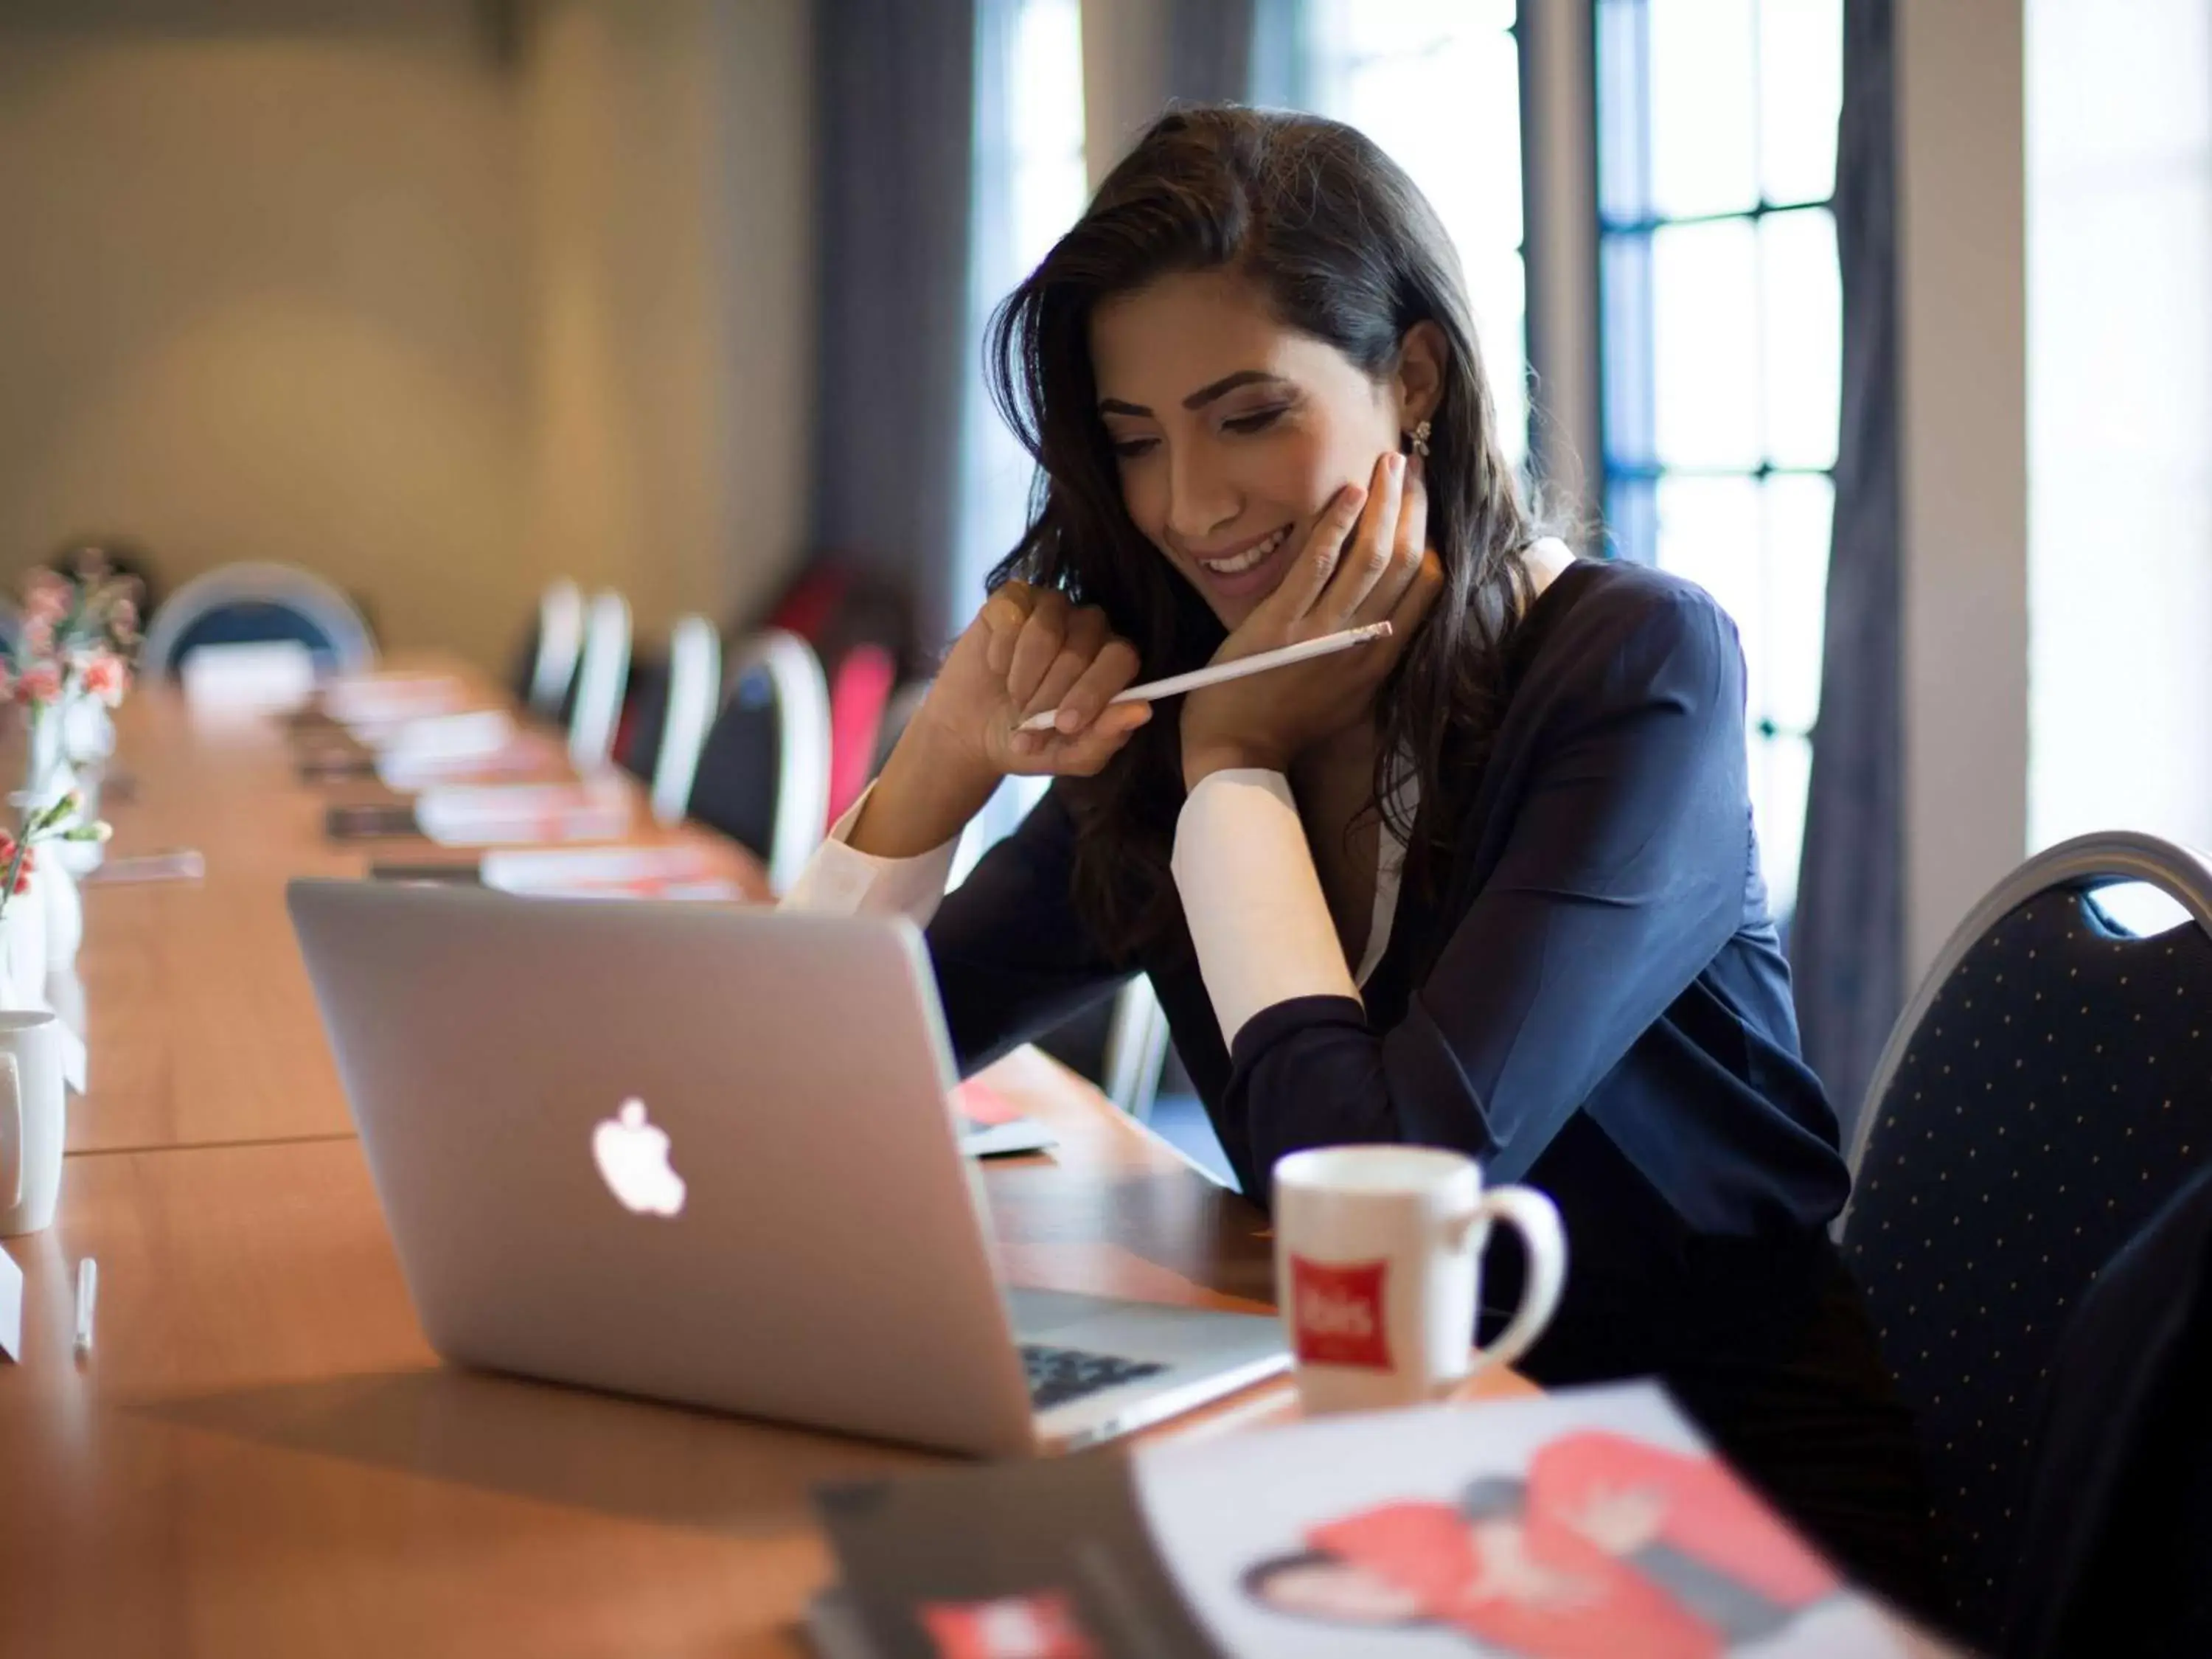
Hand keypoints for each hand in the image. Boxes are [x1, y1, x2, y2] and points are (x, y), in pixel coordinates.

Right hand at [924, 582, 1151, 776]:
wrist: (970, 733)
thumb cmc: (1031, 741)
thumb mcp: (1069, 755)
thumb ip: (1105, 736)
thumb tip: (1143, 711)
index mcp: (1113, 662)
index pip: (1121, 659)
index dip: (1095, 691)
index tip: (1065, 724)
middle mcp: (1089, 628)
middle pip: (1082, 647)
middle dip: (1051, 694)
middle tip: (1028, 723)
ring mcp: (1051, 607)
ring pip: (1047, 630)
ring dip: (1024, 676)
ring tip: (1015, 696)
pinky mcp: (1013, 598)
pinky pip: (1012, 615)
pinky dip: (1000, 652)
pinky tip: (996, 668)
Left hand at [1179, 449, 1442, 787]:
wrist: (1237, 757)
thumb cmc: (1284, 725)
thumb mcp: (1344, 695)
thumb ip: (1368, 653)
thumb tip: (1386, 612)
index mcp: (1381, 659)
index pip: (1428, 586)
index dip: (1432, 536)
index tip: (1426, 501)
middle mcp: (1363, 643)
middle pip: (1407, 561)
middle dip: (1415, 506)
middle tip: (1415, 464)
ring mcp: (1323, 634)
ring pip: (1372, 555)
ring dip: (1386, 502)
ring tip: (1391, 461)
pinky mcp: (1281, 626)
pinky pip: (1318, 564)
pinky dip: (1336, 522)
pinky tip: (1349, 490)